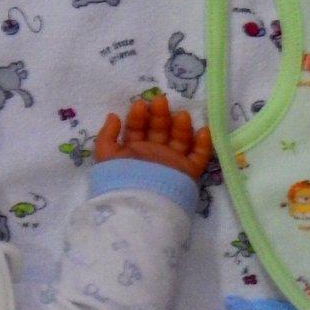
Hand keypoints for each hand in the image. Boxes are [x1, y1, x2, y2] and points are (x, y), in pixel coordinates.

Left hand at [94, 95, 213, 181]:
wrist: (140, 208)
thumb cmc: (121, 180)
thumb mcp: (106, 157)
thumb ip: (107, 136)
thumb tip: (113, 115)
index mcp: (134, 150)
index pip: (137, 128)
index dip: (138, 116)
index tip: (140, 105)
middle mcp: (154, 154)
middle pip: (160, 130)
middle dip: (160, 115)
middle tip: (160, 102)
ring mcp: (171, 163)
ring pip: (180, 139)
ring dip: (181, 126)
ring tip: (181, 116)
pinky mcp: (187, 172)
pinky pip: (199, 156)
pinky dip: (203, 144)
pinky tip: (203, 131)